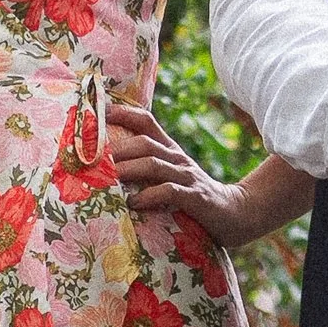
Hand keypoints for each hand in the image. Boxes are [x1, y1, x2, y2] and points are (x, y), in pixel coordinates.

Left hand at [109, 100, 259, 250]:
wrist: (236, 214)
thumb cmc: (193, 198)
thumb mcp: (170, 178)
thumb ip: (145, 172)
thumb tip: (106, 172)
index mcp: (169, 150)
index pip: (146, 122)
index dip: (123, 113)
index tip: (98, 112)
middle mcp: (177, 158)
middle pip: (144, 143)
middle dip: (117, 149)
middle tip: (91, 160)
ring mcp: (187, 177)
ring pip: (154, 164)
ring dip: (128, 170)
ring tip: (107, 180)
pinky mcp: (196, 198)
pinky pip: (170, 191)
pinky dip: (149, 196)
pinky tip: (133, 203)